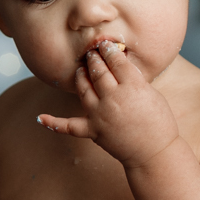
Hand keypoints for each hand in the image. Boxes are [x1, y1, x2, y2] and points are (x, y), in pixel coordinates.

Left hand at [37, 42, 180, 168]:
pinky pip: (69, 126)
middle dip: (93, 59)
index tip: (105, 46)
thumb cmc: (160, 123)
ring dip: (80, 76)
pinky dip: (53, 123)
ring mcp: (100, 114)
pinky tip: (40, 117)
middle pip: (98, 71)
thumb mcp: (152, 94)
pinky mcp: (93, 130)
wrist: (154, 153)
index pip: (116, 60)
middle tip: (92, 53)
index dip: (109, 50)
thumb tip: (120, 67)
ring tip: (81, 70)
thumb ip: (134, 81)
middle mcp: (113, 98)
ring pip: (83, 89)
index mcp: (132, 86)